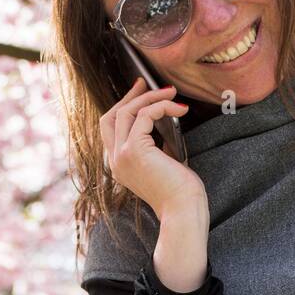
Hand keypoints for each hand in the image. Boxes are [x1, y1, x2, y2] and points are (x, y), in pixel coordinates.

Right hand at [100, 78, 205, 218]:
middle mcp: (115, 160)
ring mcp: (121, 156)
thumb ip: (157, 145)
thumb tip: (165, 120)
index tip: (140, 92)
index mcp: (119, 165)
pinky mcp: (134, 151)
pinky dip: (161, 107)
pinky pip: (144, 116)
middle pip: (112, 116)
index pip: (111, 128)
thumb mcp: (165, 164)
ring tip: (172, 94)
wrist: (183, 212)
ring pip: (126, 112)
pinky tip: (179, 109)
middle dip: (130, 96)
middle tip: (148, 83)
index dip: (123, 106)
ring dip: (150, 98)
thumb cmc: (181, 193)